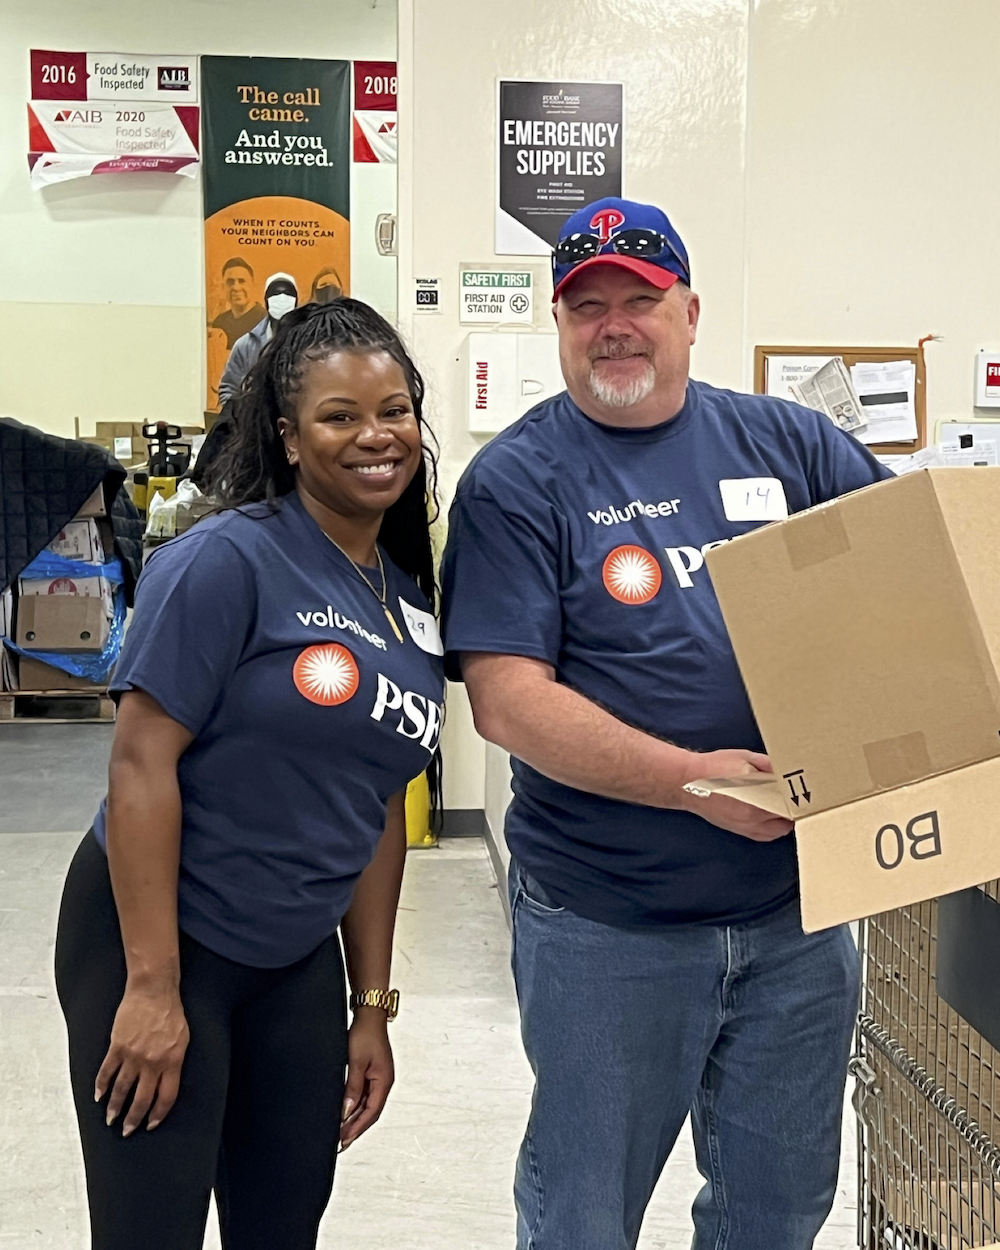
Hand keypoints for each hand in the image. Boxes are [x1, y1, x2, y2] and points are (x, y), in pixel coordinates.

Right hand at [95, 986, 189, 1136]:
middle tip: (127, 1131)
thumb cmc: (171, 1013)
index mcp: (172, 1062)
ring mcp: (133, 1055)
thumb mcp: (183, 1040)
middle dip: (133, 1119)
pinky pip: (107, 1072)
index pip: (165, 1098)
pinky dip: (101, 1086)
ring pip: (121, 1090)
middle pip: (142, 1100)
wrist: (154, 991)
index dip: (158, 1114)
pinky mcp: (118, 1047)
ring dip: (115, 1108)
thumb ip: (174, 1063)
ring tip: (111, 1119)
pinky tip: (99, 1096)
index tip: (150, 1124)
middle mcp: (153, 1063)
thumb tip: (166, 1083)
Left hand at [340, 1010, 393, 1150]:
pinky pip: (364, 1095)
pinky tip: (346, 1113)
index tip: (344, 1139)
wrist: (369, 1016)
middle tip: (341, 1143)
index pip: (371, 1112)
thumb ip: (352, 1088)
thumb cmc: (365, 1034)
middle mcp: (384, 1082)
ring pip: (367, 1105)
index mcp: (384, 1081)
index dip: (357, 1127)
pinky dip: (355, 1107)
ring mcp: (379, 1078)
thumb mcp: (356, 1062)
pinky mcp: (372, 1074)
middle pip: (370, 1112)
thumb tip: (347, 1111)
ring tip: (341, 1133)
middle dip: (356, 1128)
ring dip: (355, 1119)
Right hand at [680, 749, 793, 842]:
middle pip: (785, 821)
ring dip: (784, 822)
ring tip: (786, 808)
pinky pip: (763, 835)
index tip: (805, 791)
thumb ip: (767, 765)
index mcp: (756, 799)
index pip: (787, 805)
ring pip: (776, 832)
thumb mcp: (744, 758)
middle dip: (793, 811)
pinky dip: (772, 829)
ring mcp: (744, 826)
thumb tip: (785, 769)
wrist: (686, 781)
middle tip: (798, 798)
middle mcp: (752, 817)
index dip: (799, 799)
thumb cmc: (713, 767)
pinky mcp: (737, 829)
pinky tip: (772, 816)